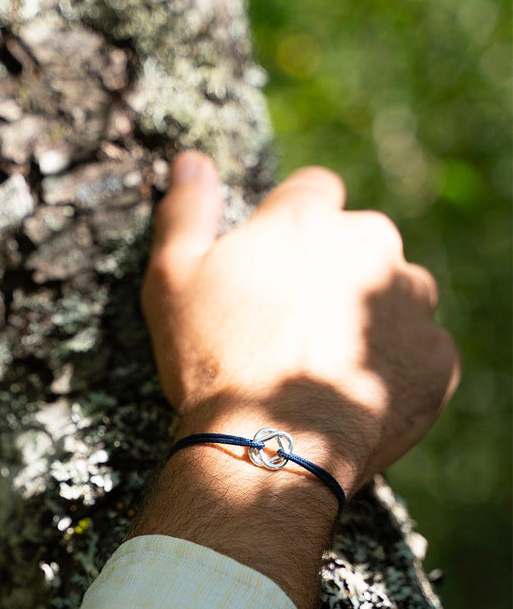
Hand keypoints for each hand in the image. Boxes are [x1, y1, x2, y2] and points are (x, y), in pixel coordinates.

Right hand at [143, 153, 459, 497]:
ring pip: (392, 297)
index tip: (274, 269)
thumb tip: (191, 159)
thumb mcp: (171, 281)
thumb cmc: (212, 362)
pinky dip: (393, 368)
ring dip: (368, 319)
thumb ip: (185, 211)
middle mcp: (371, 244)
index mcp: (308, 218)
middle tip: (292, 330)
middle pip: (359, 244)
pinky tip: (351, 398)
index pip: (314, 190)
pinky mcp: (436, 357)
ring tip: (323, 369)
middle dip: (334, 273)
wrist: (269, 450)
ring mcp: (410, 302)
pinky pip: (417, 352)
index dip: (293, 227)